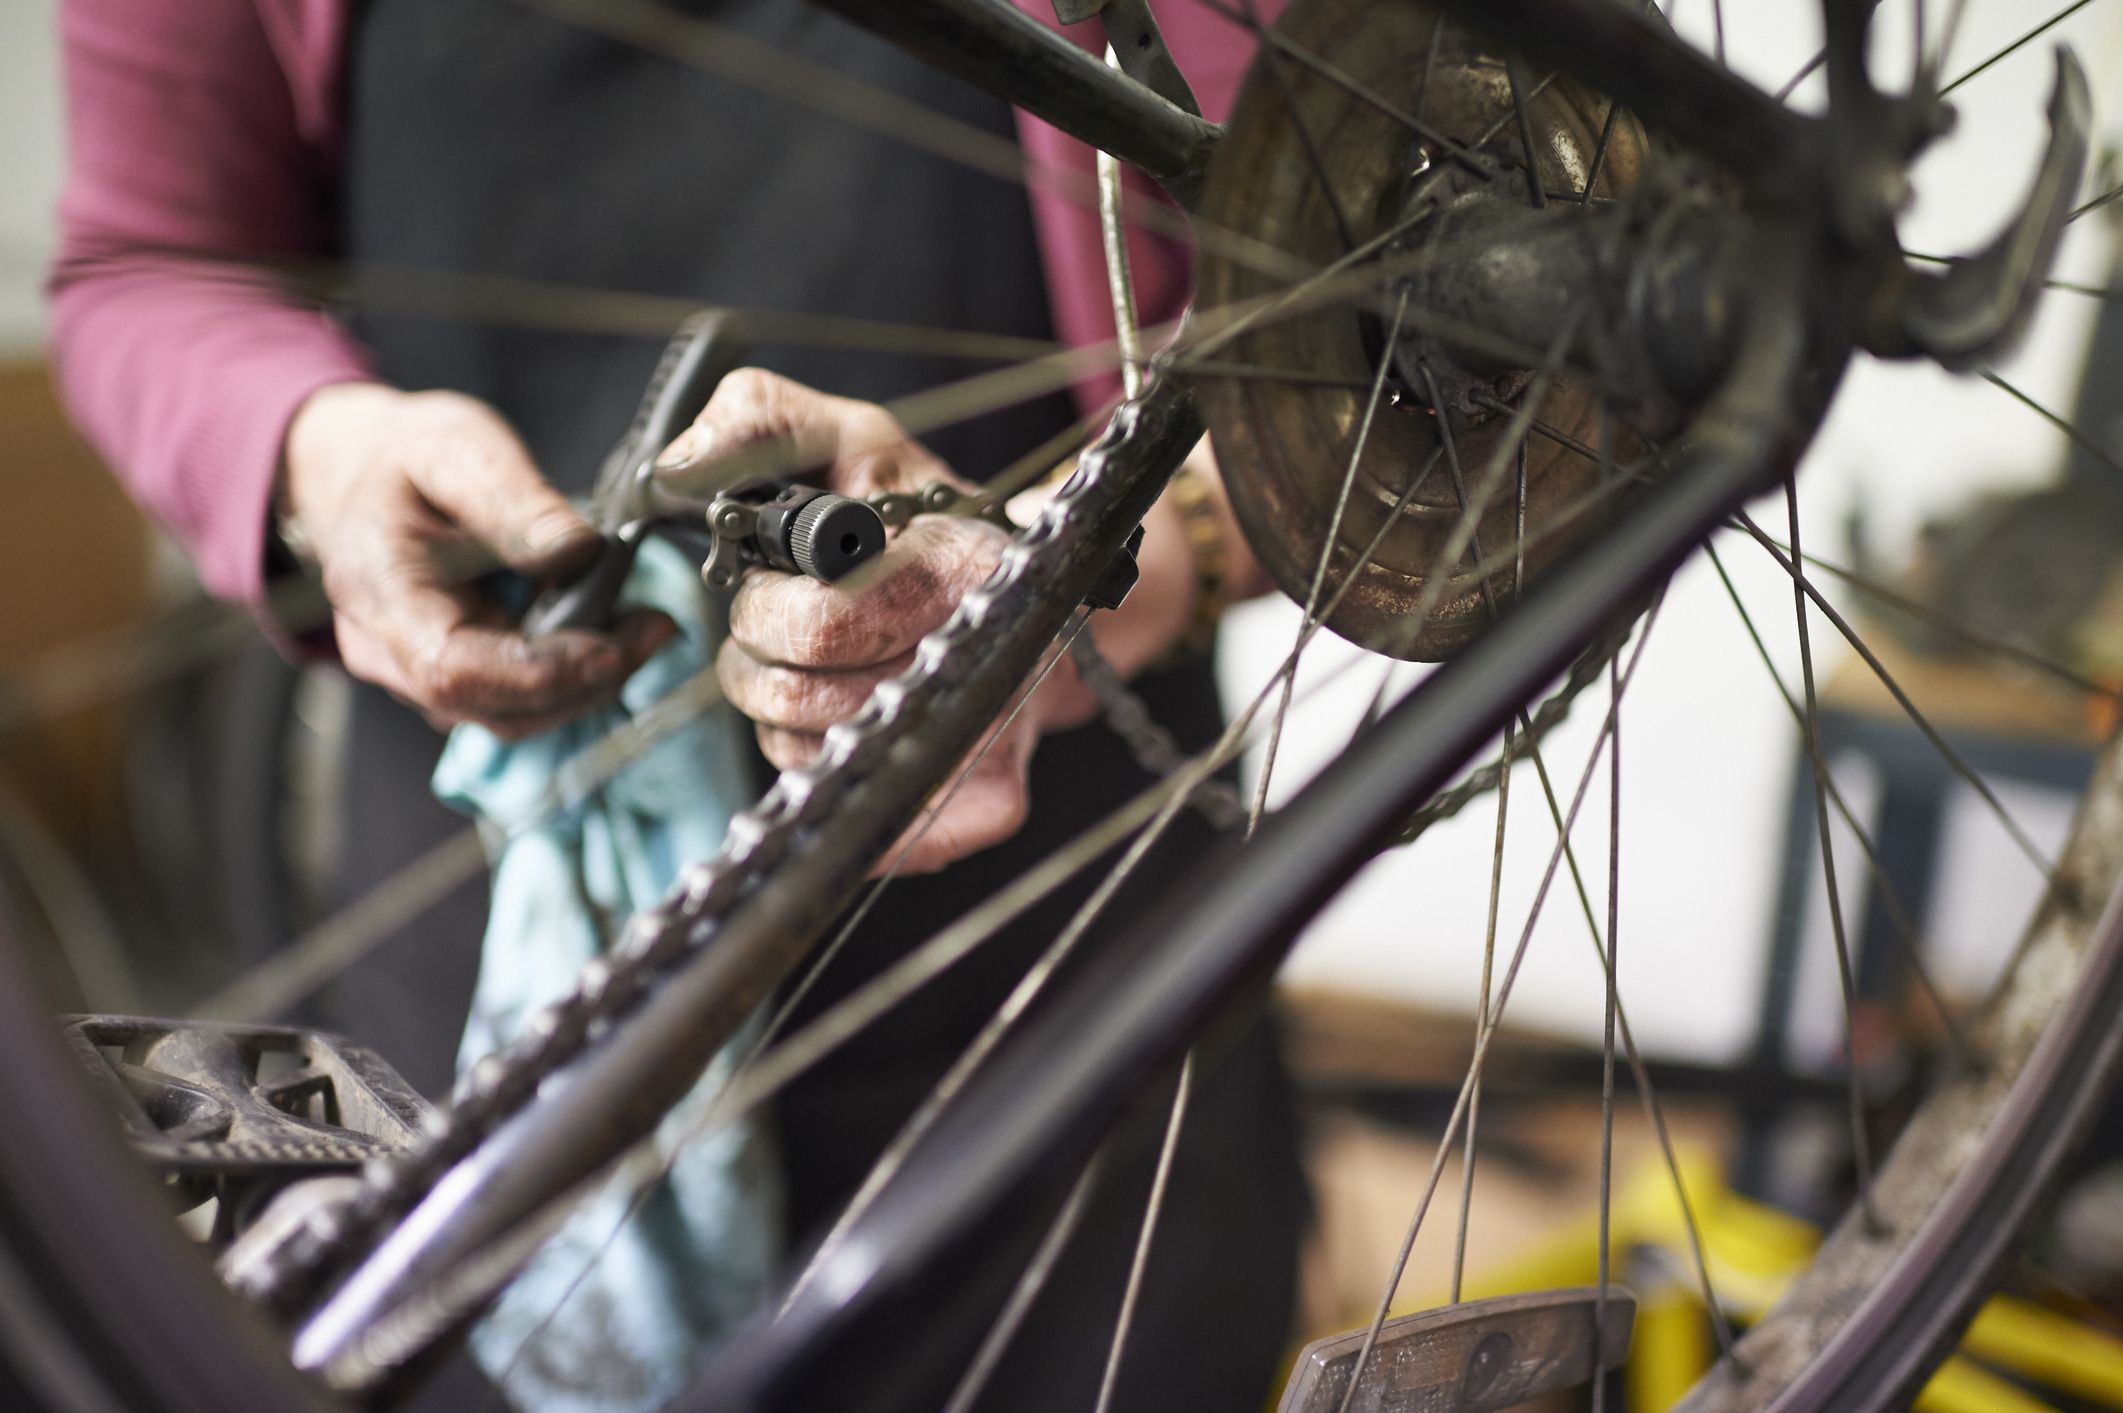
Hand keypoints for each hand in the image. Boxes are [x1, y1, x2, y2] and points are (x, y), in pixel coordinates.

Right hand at [282, 383, 672, 737]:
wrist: (363, 472)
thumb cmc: (405, 457)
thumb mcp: (458, 450)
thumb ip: (515, 502)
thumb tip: (581, 552)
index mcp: (379, 593)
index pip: (454, 669)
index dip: (540, 673)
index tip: (612, 647)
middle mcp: (389, 651)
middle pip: (494, 707)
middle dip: (585, 680)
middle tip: (654, 627)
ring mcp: (418, 674)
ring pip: (513, 715)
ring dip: (588, 684)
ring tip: (646, 626)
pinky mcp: (457, 674)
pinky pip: (517, 699)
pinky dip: (573, 676)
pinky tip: (615, 631)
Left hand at [673, 369, 1099, 872]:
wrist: (1020, 587)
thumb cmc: (913, 514)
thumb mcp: (841, 436)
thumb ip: (755, 421)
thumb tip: (679, 469)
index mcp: (956, 564)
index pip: (819, 625)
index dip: (768, 613)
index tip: (775, 586)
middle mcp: (986, 654)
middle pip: (804, 702)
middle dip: (759, 665)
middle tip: (779, 634)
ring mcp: (995, 737)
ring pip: (815, 763)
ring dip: (786, 722)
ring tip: (820, 674)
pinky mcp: (992, 802)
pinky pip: (862, 823)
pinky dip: (825, 780)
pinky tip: (843, 732)